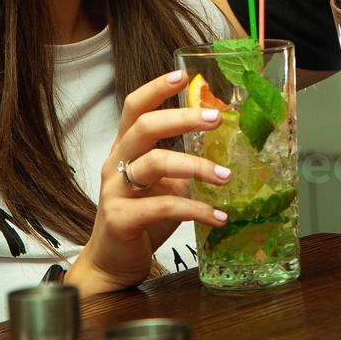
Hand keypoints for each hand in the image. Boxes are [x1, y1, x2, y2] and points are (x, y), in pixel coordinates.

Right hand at [67, 69, 230, 294]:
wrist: (113, 264)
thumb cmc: (141, 219)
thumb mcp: (163, 186)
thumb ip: (182, 166)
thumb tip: (227, 150)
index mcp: (125, 149)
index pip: (133, 108)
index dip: (155, 89)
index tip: (182, 75)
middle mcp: (116, 164)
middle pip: (143, 127)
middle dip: (182, 118)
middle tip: (216, 119)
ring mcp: (115, 191)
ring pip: (154, 163)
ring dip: (196, 167)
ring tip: (227, 177)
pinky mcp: (121, 219)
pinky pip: (162, 206)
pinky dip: (195, 209)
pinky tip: (218, 217)